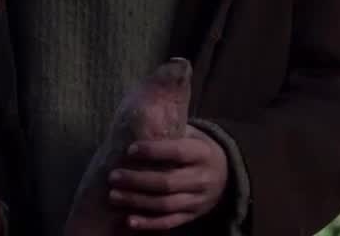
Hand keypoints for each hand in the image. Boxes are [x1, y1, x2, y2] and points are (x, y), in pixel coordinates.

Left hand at [106, 125, 228, 230]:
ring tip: (114, 195)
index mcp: (202, 153)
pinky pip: (170, 222)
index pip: (177, 152)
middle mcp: (203, 178)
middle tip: (113, 176)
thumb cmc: (196, 147)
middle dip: (137, 180)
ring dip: (137, 201)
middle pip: (168, 182)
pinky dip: (149, 223)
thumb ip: (169, 129)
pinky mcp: (192, 215)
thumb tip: (137, 117)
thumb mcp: (190, 133)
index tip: (129, 149)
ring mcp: (199, 200)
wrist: (225, 173)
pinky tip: (129, 220)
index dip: (153, 151)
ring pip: (166, 204)